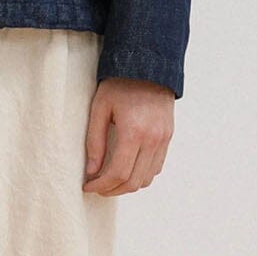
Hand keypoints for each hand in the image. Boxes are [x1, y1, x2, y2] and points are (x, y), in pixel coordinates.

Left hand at [82, 78, 174, 194]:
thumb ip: (94, 142)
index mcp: (134, 131)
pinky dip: (141, 175)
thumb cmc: (120, 84)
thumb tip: (92, 171)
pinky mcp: (168, 137)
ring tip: (110, 180)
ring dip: (127, 185)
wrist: (149, 66)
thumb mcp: (100, 109)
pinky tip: (127, 168)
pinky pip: (156, 167)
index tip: (88, 186)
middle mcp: (153, 139)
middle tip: (97, 187)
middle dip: (112, 190)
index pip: (119, 173)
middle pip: (134, 181)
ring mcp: (163, 139)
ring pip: (147, 178)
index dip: (102, 185)